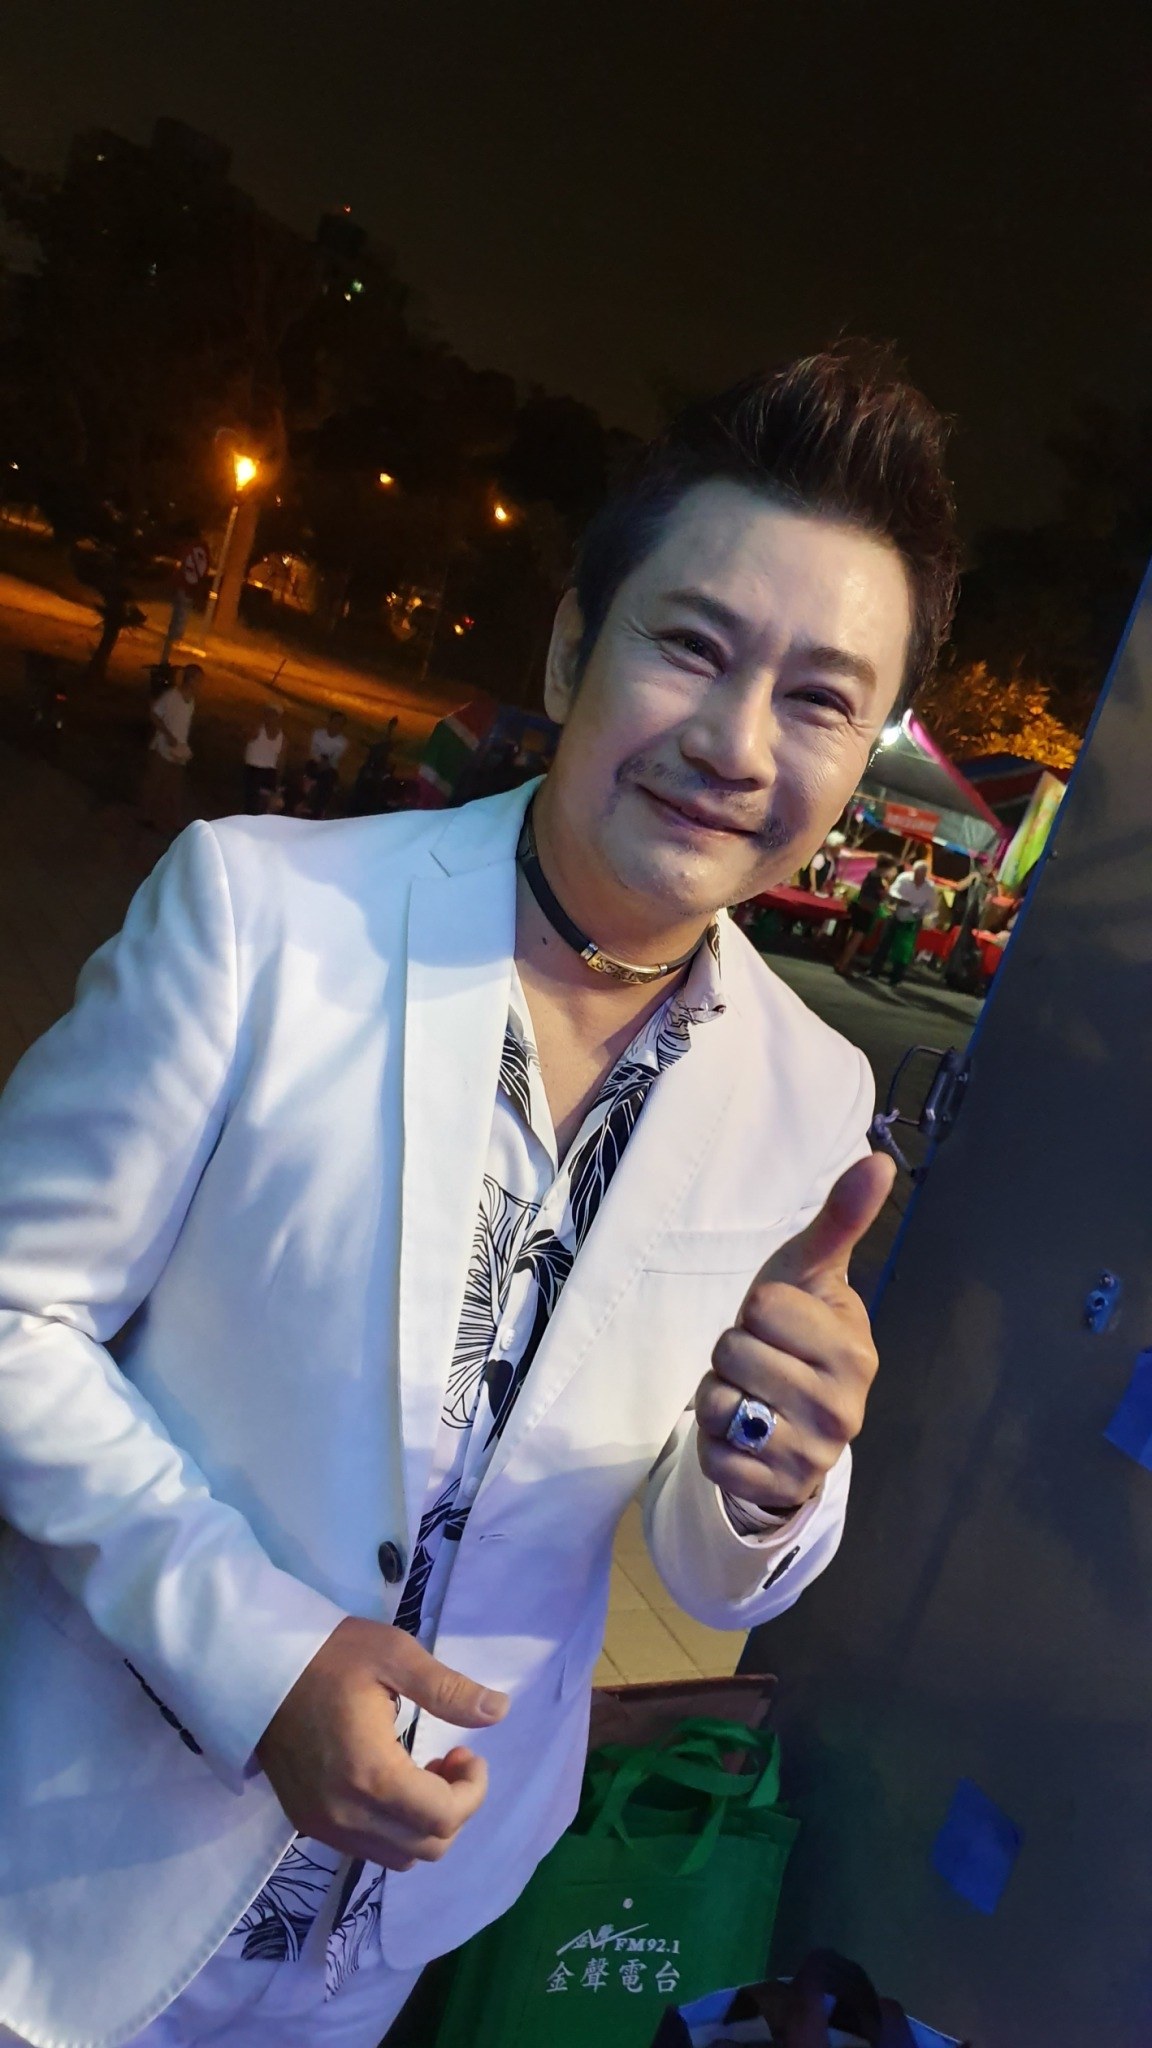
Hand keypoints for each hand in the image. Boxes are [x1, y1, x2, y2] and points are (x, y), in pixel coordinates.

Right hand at [256, 1617, 508, 1871]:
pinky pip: (366, 1848)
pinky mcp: (307, 1823)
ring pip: (398, 1857)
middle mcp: (346, 1813)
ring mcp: (323, 1824)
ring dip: (424, 1824)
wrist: (256, 1666)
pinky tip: (389, 1784)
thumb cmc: (329, 1655)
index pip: (444, 1818)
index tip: (467, 1752)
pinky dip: (393, 1830)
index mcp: (372, 1774)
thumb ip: (449, 1690)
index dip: (473, 1791)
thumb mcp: (395, 1656)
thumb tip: (500, 1712)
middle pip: (427, 1848)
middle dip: (454, 1808)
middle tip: (450, 1759)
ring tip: (422, 1772)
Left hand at [694, 1153, 895, 1512]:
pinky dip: (713, 1441)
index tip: (780, 1325)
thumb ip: (841, 1219)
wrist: (792, 1419)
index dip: (757, 1310)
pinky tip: (742, 1434)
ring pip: (717, 1402)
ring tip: (750, 1395)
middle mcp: (844, 1409)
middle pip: (734, 1351)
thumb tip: (878, 1159)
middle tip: (761, 1362)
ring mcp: (813, 1456)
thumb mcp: (812, 1274)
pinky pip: (712, 1455)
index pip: (763, 1306)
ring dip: (717, 1395)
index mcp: (855, 1352)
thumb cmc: (798, 1332)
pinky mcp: (775, 1491)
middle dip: (734, 1352)